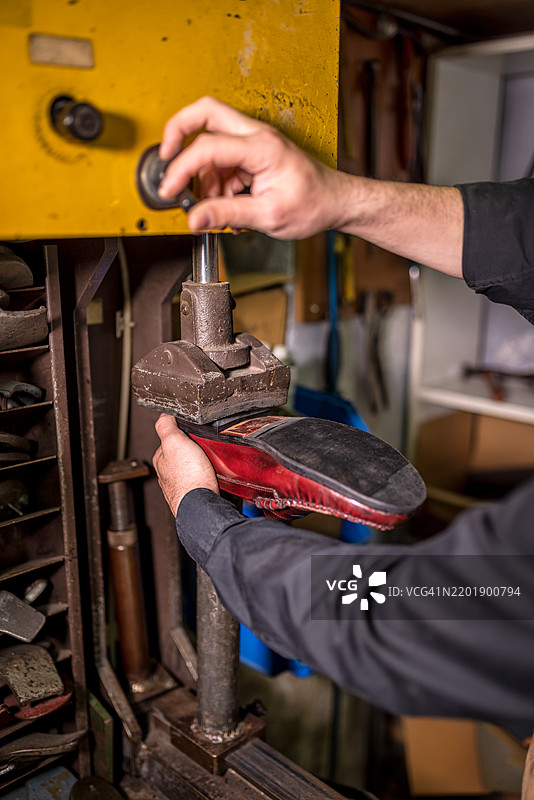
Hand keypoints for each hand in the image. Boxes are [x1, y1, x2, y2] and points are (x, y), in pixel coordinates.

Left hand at [153, 414, 218, 515]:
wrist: (201, 505)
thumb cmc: (188, 477)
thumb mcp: (174, 441)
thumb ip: (166, 425)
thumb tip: (164, 414)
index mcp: (161, 459)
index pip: (168, 438)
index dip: (181, 431)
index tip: (191, 431)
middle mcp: (166, 473)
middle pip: (180, 453)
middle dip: (192, 449)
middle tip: (203, 446)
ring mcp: (179, 485)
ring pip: (190, 468)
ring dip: (199, 463)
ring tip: (209, 461)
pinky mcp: (192, 494)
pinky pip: (199, 479)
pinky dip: (204, 476)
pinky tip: (210, 475)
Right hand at [158, 96, 349, 238]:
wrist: (336, 202)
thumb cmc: (313, 204)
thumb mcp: (267, 216)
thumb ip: (226, 215)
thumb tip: (194, 219)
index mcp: (261, 147)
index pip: (207, 147)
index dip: (181, 169)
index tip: (169, 189)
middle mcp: (257, 136)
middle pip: (205, 113)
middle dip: (178, 132)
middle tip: (166, 158)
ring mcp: (256, 142)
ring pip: (212, 140)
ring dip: (203, 172)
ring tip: (211, 204)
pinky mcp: (256, 153)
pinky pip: (225, 159)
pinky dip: (217, 181)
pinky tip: (227, 203)